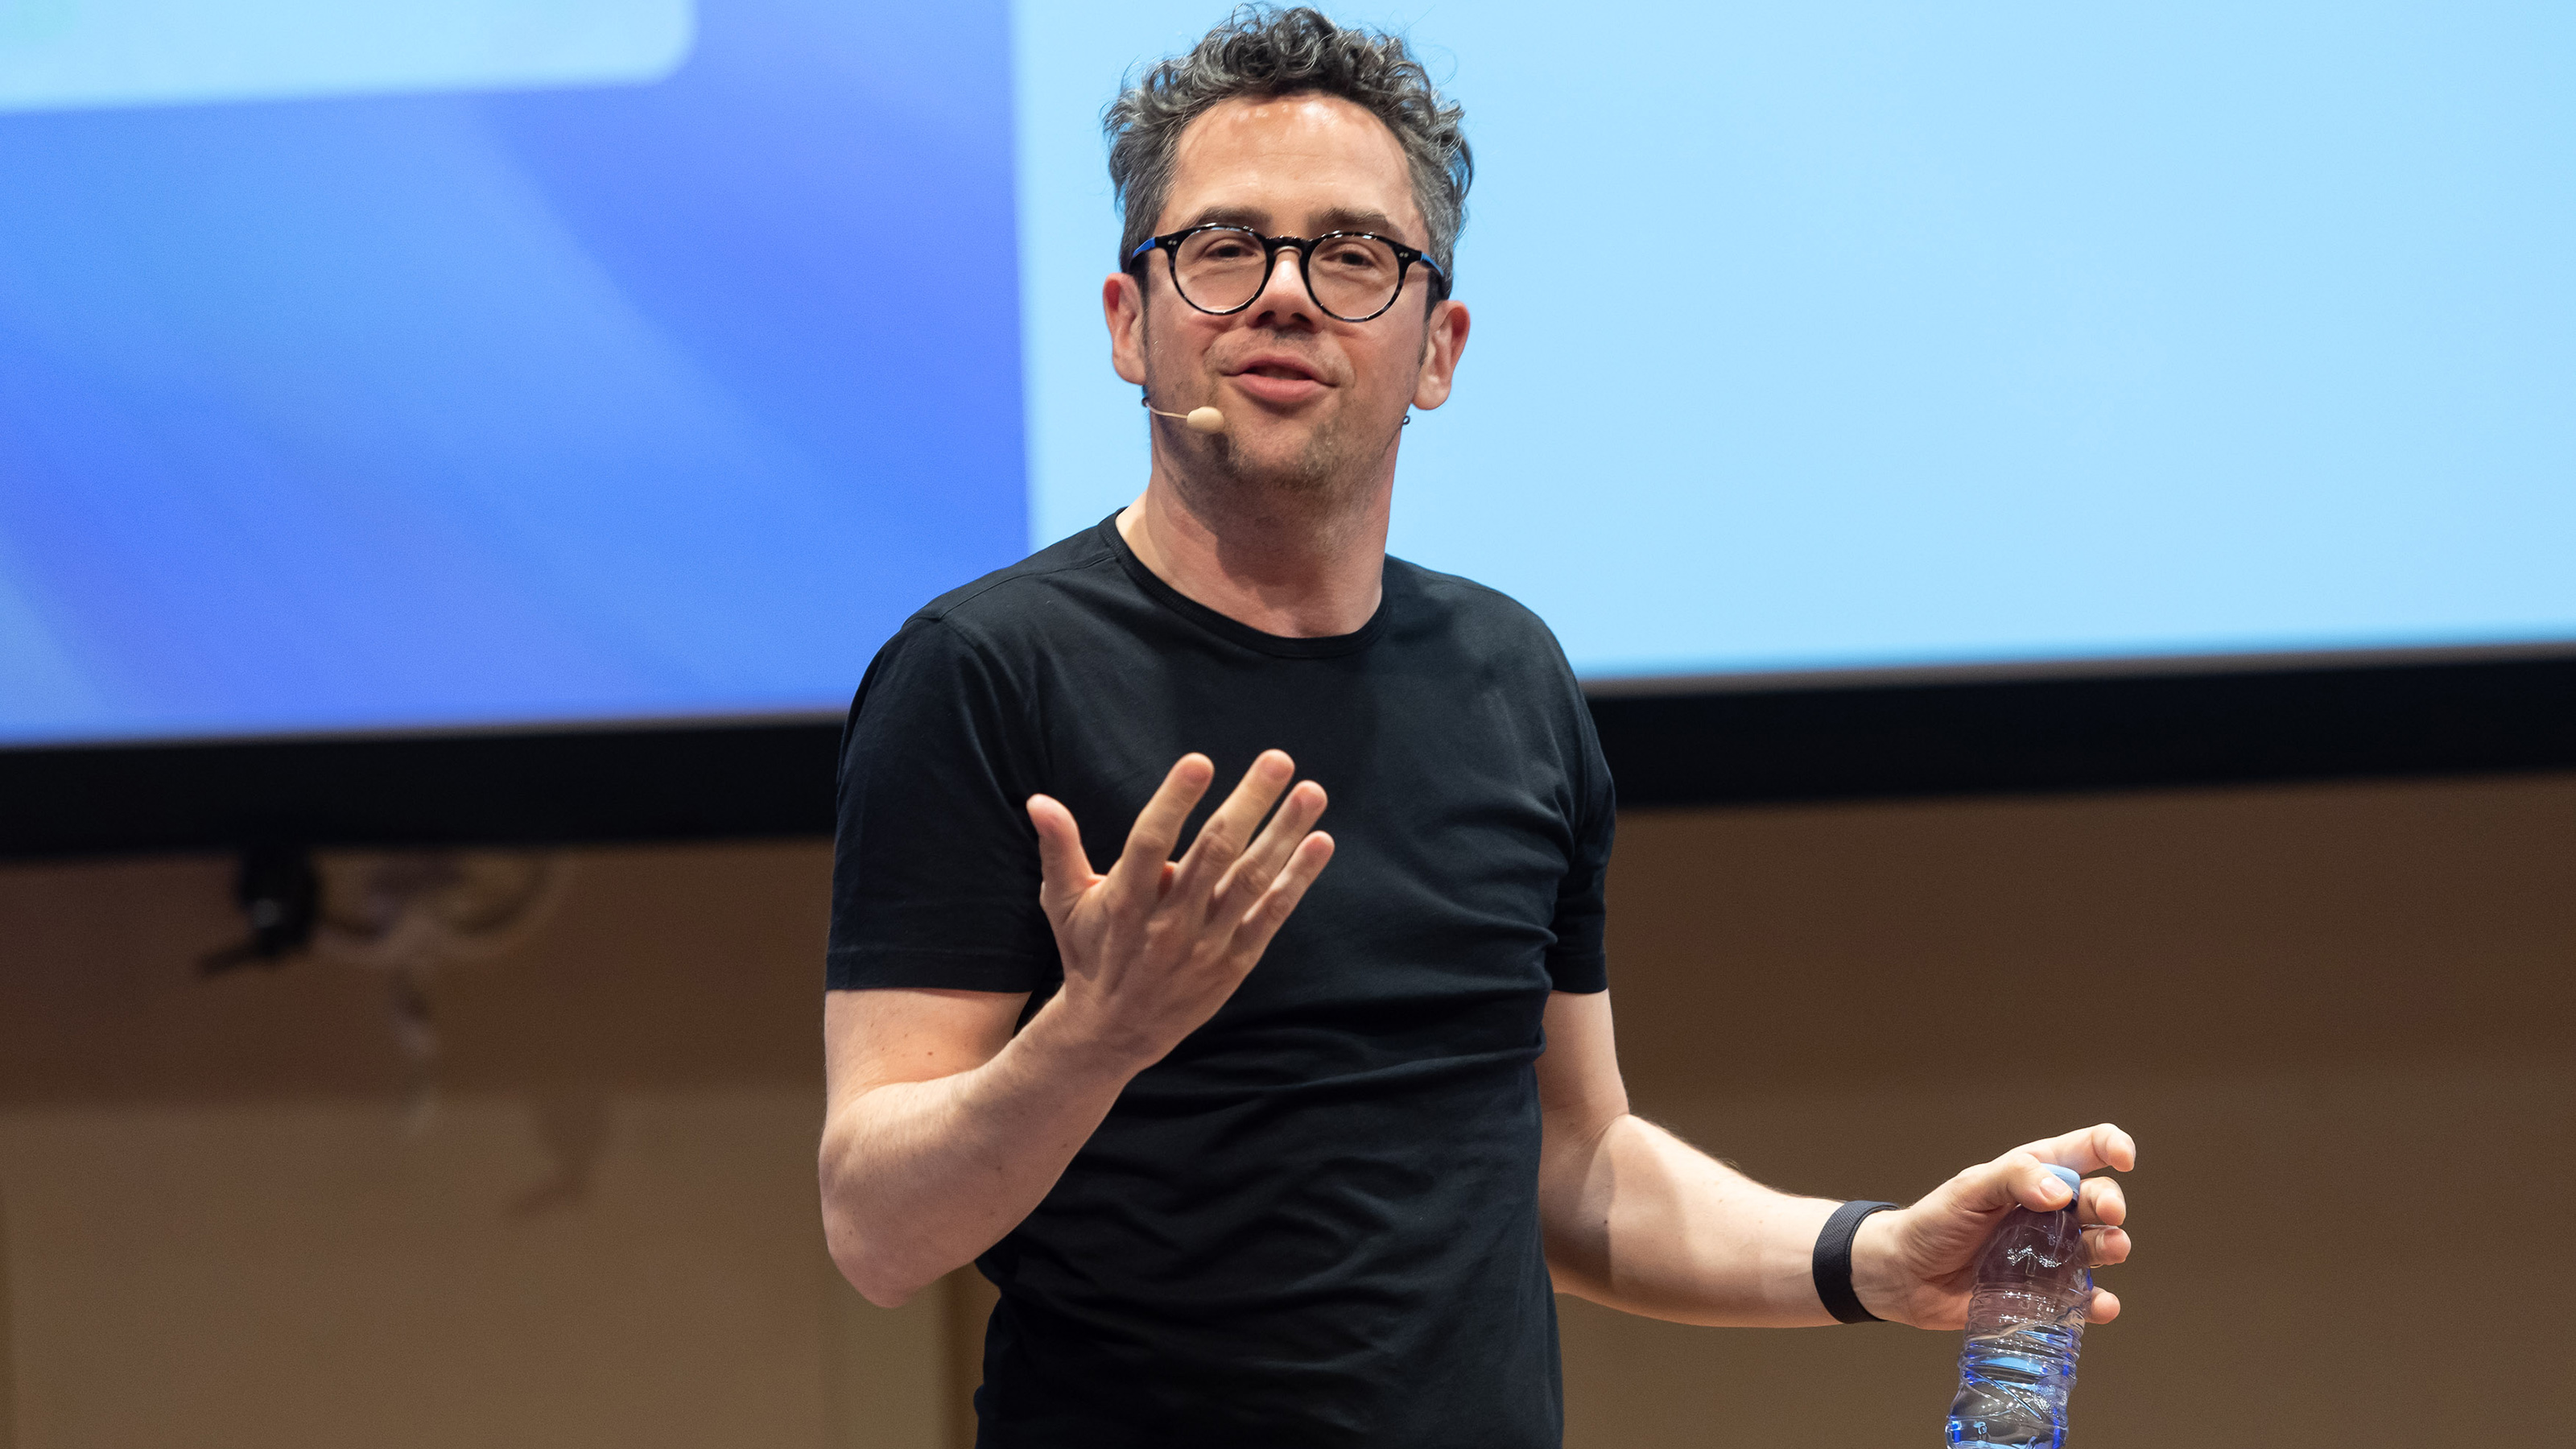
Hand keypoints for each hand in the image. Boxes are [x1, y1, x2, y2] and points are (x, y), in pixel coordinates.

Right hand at [1026, 750, 1333, 1068]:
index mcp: (1124, 902)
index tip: (1200, 761)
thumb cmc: (1088, 953)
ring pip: (1250, 880)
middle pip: (1213, 854)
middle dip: (1249, 803)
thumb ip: (1058, 849)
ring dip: (1284, 833)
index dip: (1174, 801)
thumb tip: (1038, 801)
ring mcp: (1205, 944)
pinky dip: (1297, 879)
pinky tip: (1320, 842)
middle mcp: (1168, 923)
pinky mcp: (1233, 962)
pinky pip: (1270, 915)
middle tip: (1278, 759)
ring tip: (1312, 791)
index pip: (1150, 842)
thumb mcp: (1063, 904)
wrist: (1113, 1032)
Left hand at [1851, 1123, 2136, 1328]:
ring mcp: (2049, 1253)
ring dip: (2113, 1245)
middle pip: (2098, 1200)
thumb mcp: (1968, 1189)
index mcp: (2032, 1175)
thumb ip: (2013, 1178)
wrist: (1904, 1276)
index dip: (2111, 1146)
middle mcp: (2048, 1212)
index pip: (2084, 1150)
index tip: (2123, 1158)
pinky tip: (2101, 1304)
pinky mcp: (2043, 1293)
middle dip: (2111, 1202)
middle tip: (2107, 1214)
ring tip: (2112, 1249)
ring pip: (2099, 1246)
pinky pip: (2082, 1298)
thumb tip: (2062, 1191)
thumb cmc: (1933, 1223)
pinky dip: (2098, 1302)